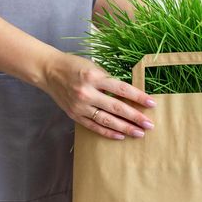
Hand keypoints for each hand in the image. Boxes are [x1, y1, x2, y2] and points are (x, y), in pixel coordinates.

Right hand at [40, 51, 155, 139]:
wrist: (49, 71)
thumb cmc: (74, 66)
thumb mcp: (93, 67)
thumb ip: (108, 80)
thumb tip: (128, 94)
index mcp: (94, 77)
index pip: (122, 89)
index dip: (138, 97)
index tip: (152, 103)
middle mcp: (87, 93)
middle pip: (116, 107)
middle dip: (135, 116)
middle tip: (149, 124)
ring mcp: (80, 106)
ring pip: (107, 120)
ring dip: (125, 128)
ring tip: (139, 133)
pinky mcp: (74, 115)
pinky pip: (94, 126)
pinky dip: (108, 132)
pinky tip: (120, 136)